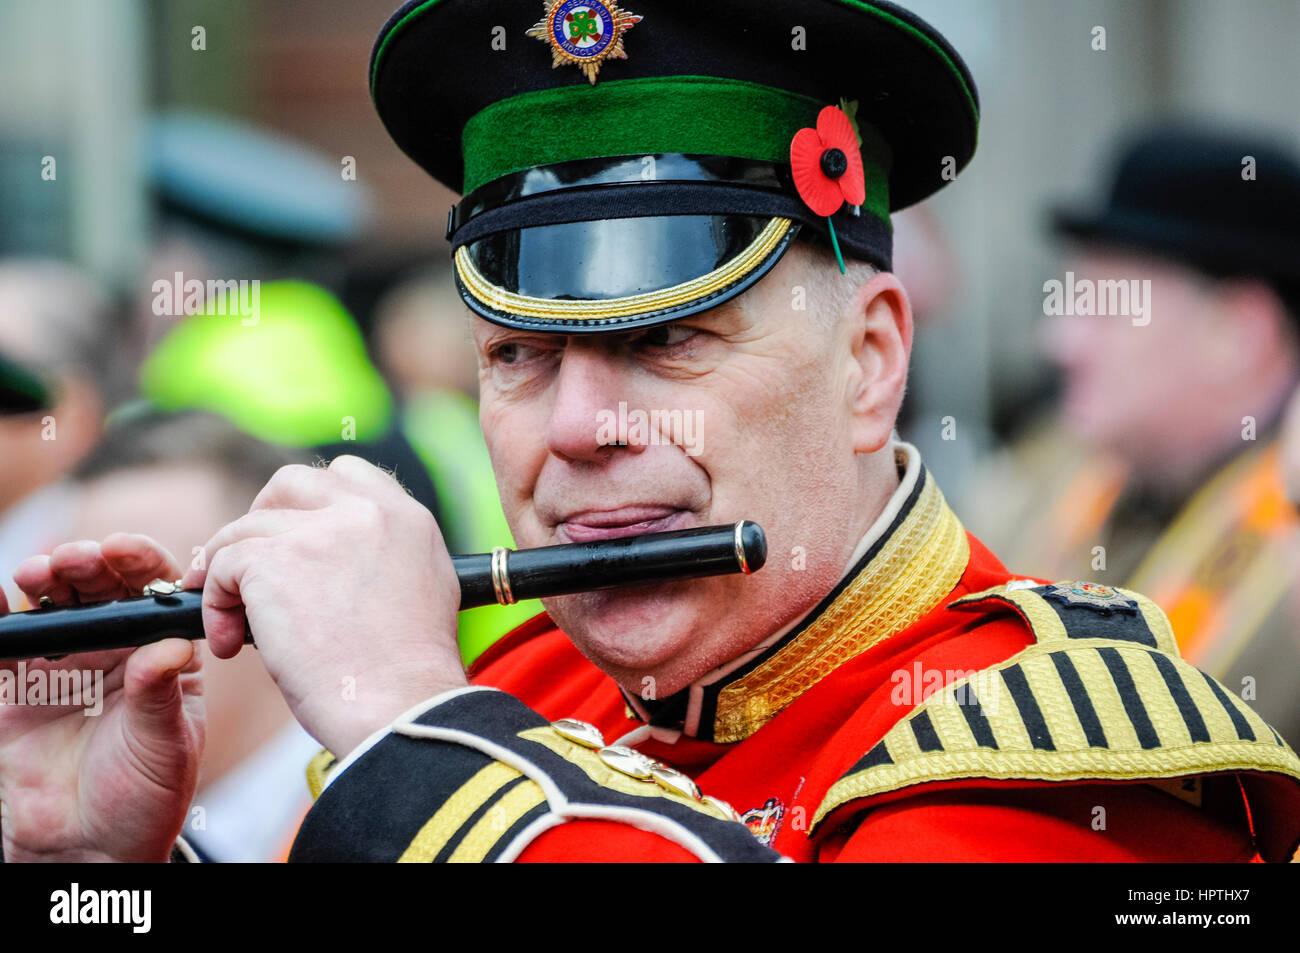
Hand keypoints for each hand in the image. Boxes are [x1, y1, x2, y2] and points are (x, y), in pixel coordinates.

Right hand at [0, 535, 202, 861]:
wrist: (88, 844)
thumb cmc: (146, 794)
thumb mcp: (166, 745)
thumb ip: (161, 697)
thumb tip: (170, 648)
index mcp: (159, 650)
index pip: (154, 591)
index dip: (139, 563)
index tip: (122, 549)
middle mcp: (113, 647)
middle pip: (99, 589)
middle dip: (86, 564)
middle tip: (74, 560)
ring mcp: (62, 662)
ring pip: (51, 605)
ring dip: (43, 580)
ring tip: (37, 573)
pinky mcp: (15, 686)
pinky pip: (4, 642)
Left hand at [182, 456, 466, 756]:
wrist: (401, 707)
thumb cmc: (411, 675)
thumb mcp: (425, 589)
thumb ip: (388, 555)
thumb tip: (346, 561)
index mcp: (408, 517)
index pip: (349, 475)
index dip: (312, 504)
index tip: (296, 540)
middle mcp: (366, 512)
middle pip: (291, 483)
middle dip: (261, 519)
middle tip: (252, 568)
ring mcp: (318, 532)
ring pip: (246, 530)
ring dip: (230, 576)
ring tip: (236, 625)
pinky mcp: (274, 562)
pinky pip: (222, 567)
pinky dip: (215, 604)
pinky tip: (232, 643)